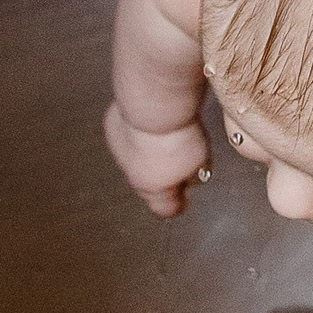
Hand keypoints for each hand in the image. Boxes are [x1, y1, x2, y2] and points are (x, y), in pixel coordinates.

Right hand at [105, 99, 210, 215]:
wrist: (153, 104)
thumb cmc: (176, 133)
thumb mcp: (200, 160)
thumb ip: (195, 174)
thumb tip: (193, 177)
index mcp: (153, 188)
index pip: (164, 208)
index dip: (177, 204)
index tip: (184, 200)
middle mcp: (131, 173)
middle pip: (149, 180)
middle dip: (164, 172)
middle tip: (182, 157)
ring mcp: (119, 149)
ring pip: (137, 156)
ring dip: (149, 149)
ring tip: (168, 132)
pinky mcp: (112, 126)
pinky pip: (128, 133)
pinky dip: (139, 129)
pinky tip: (152, 118)